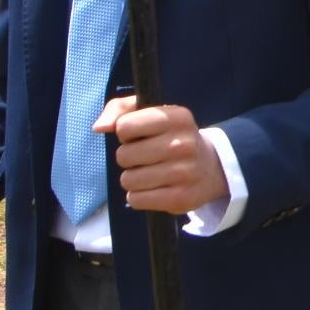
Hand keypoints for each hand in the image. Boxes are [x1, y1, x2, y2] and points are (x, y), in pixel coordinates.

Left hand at [97, 98, 228, 214]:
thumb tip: (98, 127)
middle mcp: (183, 143)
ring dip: (133, 178)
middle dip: (128, 157)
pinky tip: (154, 188)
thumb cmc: (171, 136)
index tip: (142, 135)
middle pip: (123, 155)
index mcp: (177, 117)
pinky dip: (139, 196)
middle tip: (146, 156)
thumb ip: (120, 109)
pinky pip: (136, 199)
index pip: (124, 126)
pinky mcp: (179, 198)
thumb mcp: (151, 113)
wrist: (211, 167)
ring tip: (150, 173)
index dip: (127, 133)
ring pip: (128, 180)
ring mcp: (184, 172)